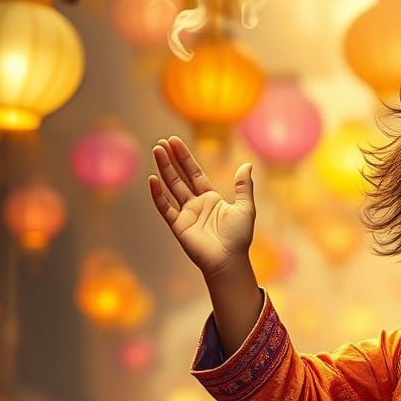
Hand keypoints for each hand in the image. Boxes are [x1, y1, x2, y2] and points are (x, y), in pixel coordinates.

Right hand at [149, 136, 256, 278]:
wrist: (229, 259)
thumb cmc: (239, 237)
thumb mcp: (246, 208)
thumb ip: (244, 186)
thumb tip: (247, 165)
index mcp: (211, 198)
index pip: (194, 173)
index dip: (184, 157)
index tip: (174, 141)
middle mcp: (196, 204)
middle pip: (180, 177)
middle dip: (171, 160)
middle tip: (161, 142)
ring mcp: (185, 214)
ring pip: (171, 187)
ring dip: (163, 170)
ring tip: (156, 151)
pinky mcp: (178, 225)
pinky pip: (165, 207)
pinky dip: (158, 195)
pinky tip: (152, 180)